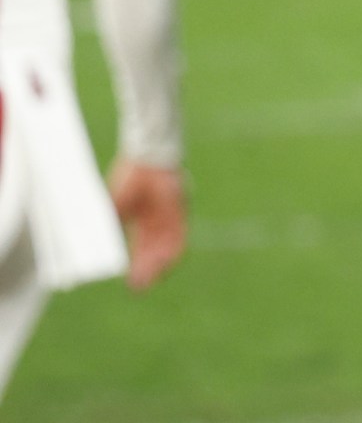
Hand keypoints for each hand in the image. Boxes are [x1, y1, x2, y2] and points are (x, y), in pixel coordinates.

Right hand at [107, 160, 187, 289]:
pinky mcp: (180, 215)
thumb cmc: (131, 179)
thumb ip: (108, 222)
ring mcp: (170, 220)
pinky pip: (179, 238)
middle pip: (153, 253)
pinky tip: (165, 265)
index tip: (129, 281)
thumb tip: (91, 241)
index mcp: (143, 220)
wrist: (151, 162)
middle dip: (145, 271)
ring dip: (157, 266)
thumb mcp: (115, 204)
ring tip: (147, 280)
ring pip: (165, 250)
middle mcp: (159, 223)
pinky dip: (172, 253)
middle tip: (137, 288)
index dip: (136, 265)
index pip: (141, 248)